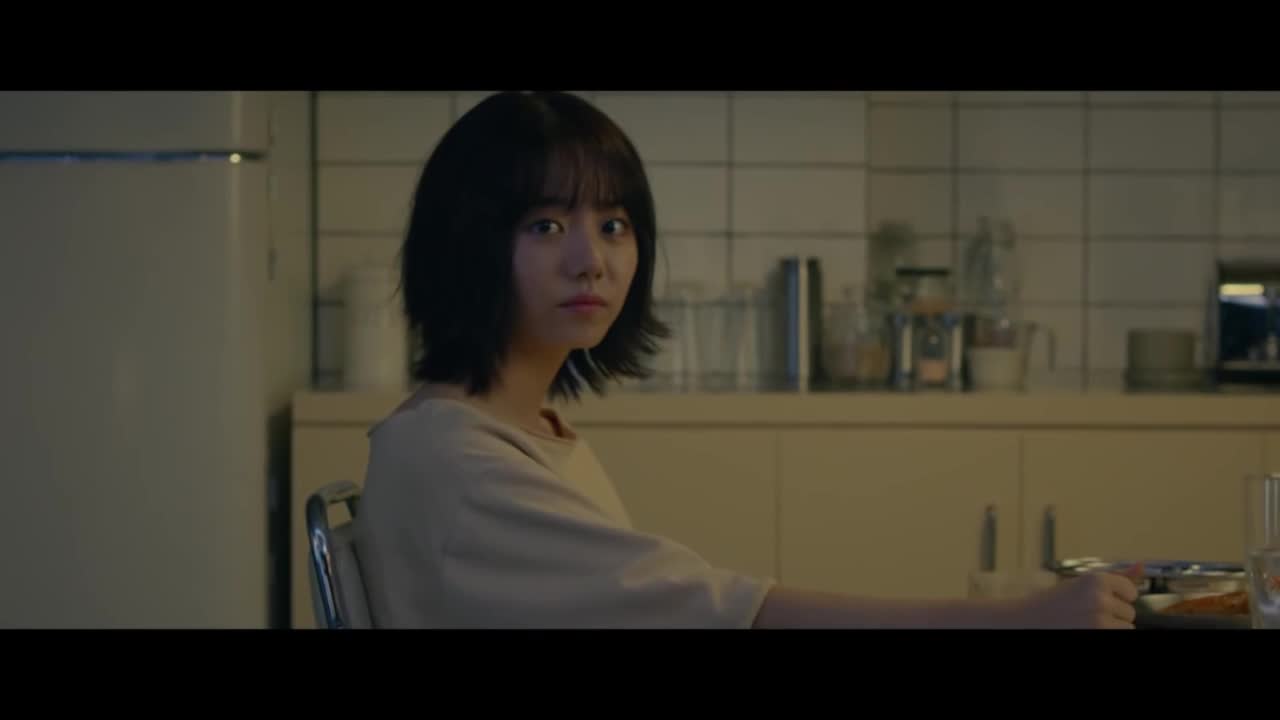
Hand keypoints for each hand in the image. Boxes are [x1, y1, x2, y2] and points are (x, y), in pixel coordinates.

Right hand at [1009, 564, 1142, 628]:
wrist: (1026, 621)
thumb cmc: (1052, 604)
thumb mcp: (1080, 585)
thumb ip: (1114, 579)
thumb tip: (1140, 565)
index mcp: (1095, 580)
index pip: (1130, 591)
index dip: (1117, 598)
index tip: (1099, 601)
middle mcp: (1099, 598)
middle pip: (1130, 612)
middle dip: (1113, 615)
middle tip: (1087, 614)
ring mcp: (1100, 620)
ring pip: (1127, 628)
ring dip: (1112, 628)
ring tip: (1087, 623)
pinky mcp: (1099, 634)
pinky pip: (1119, 636)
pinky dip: (1106, 634)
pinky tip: (1087, 629)